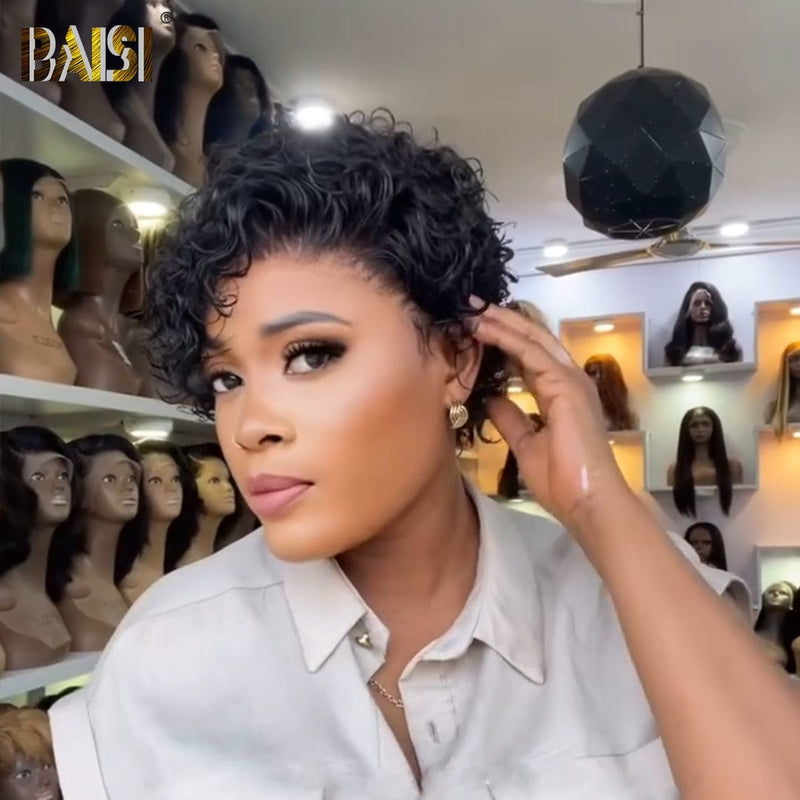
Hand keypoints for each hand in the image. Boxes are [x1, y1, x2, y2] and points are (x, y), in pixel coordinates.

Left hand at [470, 298, 629, 531]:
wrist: (587, 500)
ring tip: (473, 309)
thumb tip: (491, 399)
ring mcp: (570, 379)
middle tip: (471, 307)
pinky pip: (531, 353)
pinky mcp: (565, 385)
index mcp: (559, 394)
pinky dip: (507, 338)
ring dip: (501, 323)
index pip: (528, 357)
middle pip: (532, 340)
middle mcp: (567, 380)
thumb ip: (511, 418)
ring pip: (532, 339)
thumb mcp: (526, 444)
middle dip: (502, 321)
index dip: (503, 340)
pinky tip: (484, 328)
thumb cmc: (563, 480)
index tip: (475, 329)